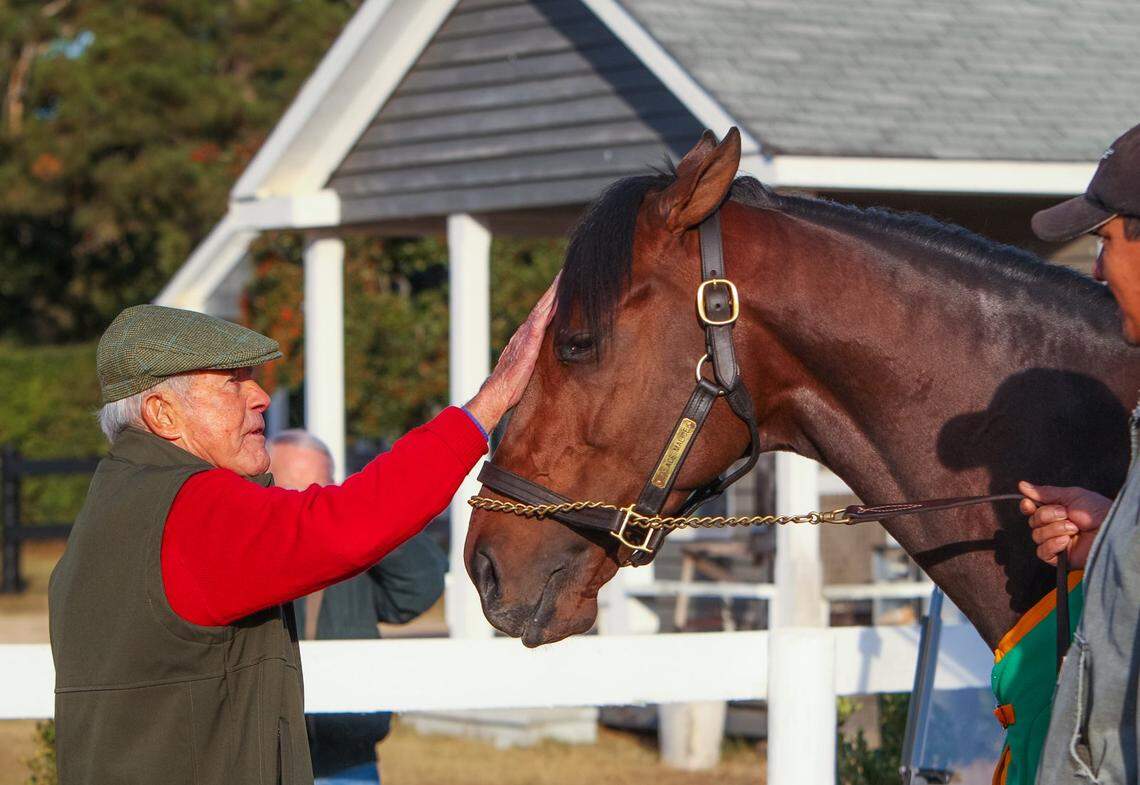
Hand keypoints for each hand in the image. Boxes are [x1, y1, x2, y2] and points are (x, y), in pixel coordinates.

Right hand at [465, 274, 558, 433]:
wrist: (498, 392)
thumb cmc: (513, 385)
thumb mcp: (528, 368)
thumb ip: (535, 358)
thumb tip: (546, 358)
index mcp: (528, 338)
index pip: (543, 314)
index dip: (552, 300)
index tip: (563, 286)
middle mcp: (526, 332)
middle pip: (543, 306)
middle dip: (554, 289)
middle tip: (566, 272)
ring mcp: (527, 335)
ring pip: (542, 308)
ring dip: (553, 293)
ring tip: (564, 277)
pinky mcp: (529, 342)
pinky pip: (540, 320)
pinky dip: (549, 307)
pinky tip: (557, 298)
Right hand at [1019, 481, 1111, 568]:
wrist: (1110, 528)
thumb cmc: (1097, 510)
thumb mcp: (1071, 495)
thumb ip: (1046, 492)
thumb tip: (1021, 485)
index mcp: (1054, 512)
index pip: (1030, 510)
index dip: (1027, 507)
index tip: (1029, 503)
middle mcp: (1053, 527)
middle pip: (1032, 522)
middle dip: (1047, 516)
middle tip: (1066, 514)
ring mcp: (1055, 543)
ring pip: (1037, 536)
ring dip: (1055, 530)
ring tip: (1074, 528)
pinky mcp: (1059, 558)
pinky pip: (1043, 552)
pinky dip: (1052, 545)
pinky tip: (1065, 541)